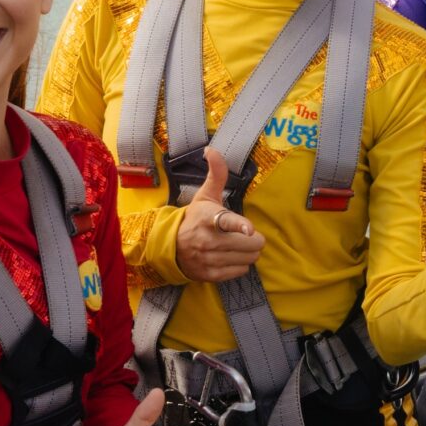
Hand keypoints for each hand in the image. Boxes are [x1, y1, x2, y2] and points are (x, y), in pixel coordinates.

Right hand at [172, 148, 263, 283]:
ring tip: (237, 245)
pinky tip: (230, 257)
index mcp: (208, 218)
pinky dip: (240, 264)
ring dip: (248, 252)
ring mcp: (209, 260)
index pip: (226, 222)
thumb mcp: (205, 195)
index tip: (249, 229)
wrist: (170, 246)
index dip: (240, 226)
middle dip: (254, 239)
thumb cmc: (195, 218)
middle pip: (250, 244)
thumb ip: (216, 173)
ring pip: (248, 259)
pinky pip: (240, 271)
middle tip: (246, 235)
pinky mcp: (210, 275)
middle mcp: (208, 240)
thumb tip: (212, 150)